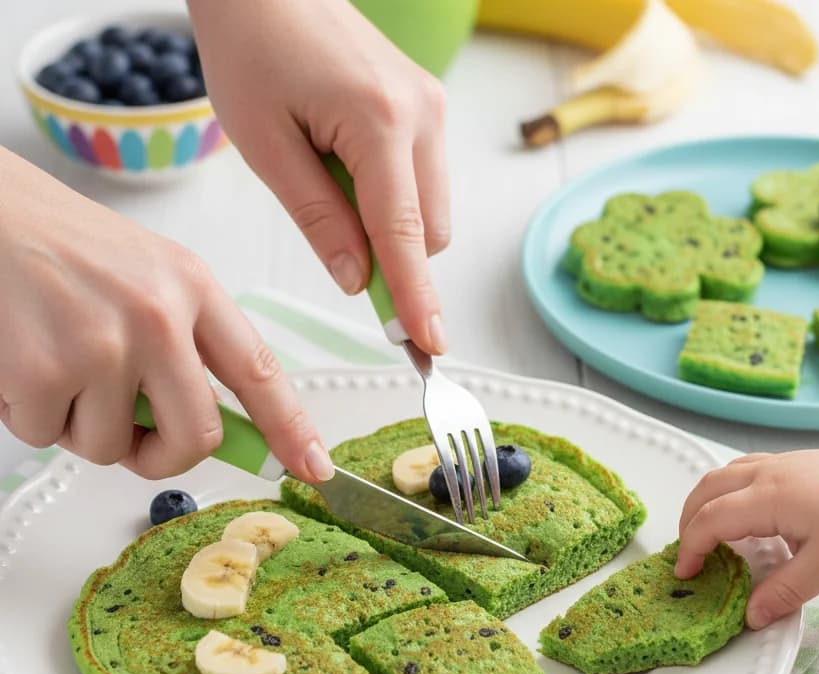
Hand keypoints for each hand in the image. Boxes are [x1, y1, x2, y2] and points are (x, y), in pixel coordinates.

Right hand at [0, 149, 331, 483]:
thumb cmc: (60, 247)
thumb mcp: (146, 274)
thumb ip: (185, 343)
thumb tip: (206, 429)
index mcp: (193, 288)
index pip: (259, 371)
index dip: (290, 428)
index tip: (313, 468)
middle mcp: (159, 316)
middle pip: (195, 436)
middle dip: (163, 455)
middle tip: (132, 437)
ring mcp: (104, 343)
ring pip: (111, 447)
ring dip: (80, 425)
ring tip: (54, 362)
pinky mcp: (46, 368)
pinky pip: (49, 436)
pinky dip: (28, 414)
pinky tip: (18, 362)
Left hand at [188, 0, 449, 354]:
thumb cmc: (251, 45)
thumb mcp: (265, 144)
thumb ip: (317, 218)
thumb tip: (356, 281)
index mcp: (380, 122)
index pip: (405, 235)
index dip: (416, 298)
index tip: (430, 347)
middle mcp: (423, 115)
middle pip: (430, 233)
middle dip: (395, 261)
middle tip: (342, 260)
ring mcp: (432, 108)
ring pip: (431, 212)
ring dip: (391, 228)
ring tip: (328, 183)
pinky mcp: (427, 107)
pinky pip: (424, 181)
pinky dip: (392, 201)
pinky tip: (346, 168)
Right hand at [675, 449, 818, 627]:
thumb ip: (783, 592)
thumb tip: (751, 616)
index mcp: (769, 498)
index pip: (711, 520)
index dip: (691, 548)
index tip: (686, 574)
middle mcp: (768, 473)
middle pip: (707, 489)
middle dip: (688, 521)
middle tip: (690, 554)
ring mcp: (781, 462)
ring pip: (723, 473)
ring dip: (705, 501)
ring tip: (708, 533)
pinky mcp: (794, 461)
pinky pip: (744, 468)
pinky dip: (727, 490)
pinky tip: (742, 512)